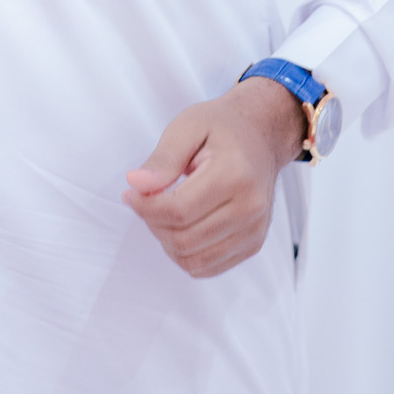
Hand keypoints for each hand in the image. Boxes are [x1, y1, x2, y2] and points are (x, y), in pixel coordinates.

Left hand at [125, 77, 305, 277]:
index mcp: (234, 174)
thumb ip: (162, 159)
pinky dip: (184, 254)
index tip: (132, 193)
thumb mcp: (188, 126)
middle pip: (184, 239)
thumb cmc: (223, 128)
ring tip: (162, 212)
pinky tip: (179, 227)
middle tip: (145, 200)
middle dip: (153, 223)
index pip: (178, 211)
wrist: (261, 136)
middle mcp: (250, 207)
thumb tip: (136, 184)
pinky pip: (207, 267)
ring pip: (193, 261)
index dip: (145, 207)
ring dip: (166, 241)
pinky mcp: (252, 244)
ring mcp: (254, 230)